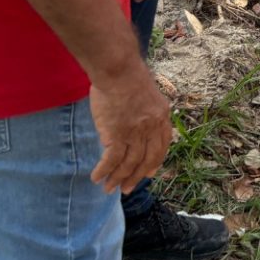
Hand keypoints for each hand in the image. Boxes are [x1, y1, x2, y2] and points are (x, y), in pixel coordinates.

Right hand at [89, 65, 172, 193]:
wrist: (118, 70)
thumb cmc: (128, 77)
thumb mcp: (148, 95)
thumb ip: (147, 112)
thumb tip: (137, 126)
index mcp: (162, 116)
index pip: (162, 146)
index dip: (155, 162)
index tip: (149, 174)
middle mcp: (152, 127)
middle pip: (146, 159)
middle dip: (136, 176)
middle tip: (127, 189)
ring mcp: (136, 132)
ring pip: (129, 163)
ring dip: (118, 178)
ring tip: (109, 188)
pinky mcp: (117, 134)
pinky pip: (111, 159)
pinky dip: (104, 170)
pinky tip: (97, 177)